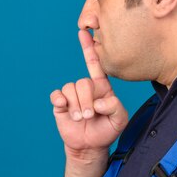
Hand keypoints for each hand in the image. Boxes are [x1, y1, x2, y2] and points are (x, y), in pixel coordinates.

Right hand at [50, 30, 128, 157]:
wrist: (90, 146)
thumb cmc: (107, 130)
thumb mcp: (120, 120)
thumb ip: (115, 107)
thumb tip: (98, 101)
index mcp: (101, 86)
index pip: (95, 63)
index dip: (89, 47)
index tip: (85, 30)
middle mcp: (86, 87)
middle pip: (82, 82)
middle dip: (85, 100)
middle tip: (88, 116)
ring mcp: (72, 95)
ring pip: (70, 88)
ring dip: (75, 106)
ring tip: (80, 118)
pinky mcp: (60, 104)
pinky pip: (56, 95)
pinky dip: (60, 101)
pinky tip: (64, 108)